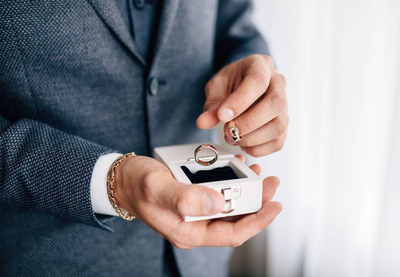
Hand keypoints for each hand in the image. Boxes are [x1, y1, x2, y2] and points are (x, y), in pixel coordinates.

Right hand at [114, 155, 281, 248]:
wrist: (121, 180)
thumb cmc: (136, 183)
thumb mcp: (157, 187)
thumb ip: (185, 198)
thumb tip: (218, 204)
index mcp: (188, 232)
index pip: (233, 234)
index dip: (258, 221)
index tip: (275, 205)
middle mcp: (195, 227)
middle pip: (236, 221)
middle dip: (257, 203)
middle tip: (270, 181)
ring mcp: (195, 215)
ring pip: (230, 208)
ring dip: (246, 192)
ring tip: (257, 172)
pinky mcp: (194, 201)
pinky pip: (220, 196)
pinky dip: (232, 183)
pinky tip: (236, 167)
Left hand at [197, 55, 287, 156]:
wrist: (241, 84)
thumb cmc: (231, 82)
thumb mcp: (217, 86)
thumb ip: (212, 104)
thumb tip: (203, 122)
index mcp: (261, 66)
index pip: (258, 81)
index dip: (240, 101)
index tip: (222, 115)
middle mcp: (278, 84)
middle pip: (276, 104)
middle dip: (249, 122)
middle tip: (228, 130)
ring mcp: (285, 105)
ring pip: (278, 125)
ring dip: (252, 138)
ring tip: (232, 137)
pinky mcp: (284, 124)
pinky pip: (277, 141)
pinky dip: (257, 148)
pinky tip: (243, 143)